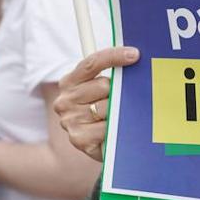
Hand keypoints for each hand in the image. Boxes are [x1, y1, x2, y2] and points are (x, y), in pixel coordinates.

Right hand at [52, 46, 138, 161]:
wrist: (95, 145)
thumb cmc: (102, 112)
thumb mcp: (101, 90)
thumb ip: (109, 74)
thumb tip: (134, 58)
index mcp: (69, 82)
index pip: (92, 63)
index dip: (114, 56)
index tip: (134, 54)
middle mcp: (64, 100)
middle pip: (103, 85)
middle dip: (116, 92)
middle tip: (119, 101)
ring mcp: (69, 120)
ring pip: (107, 107)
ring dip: (117, 112)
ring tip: (116, 118)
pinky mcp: (79, 139)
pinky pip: (107, 128)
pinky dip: (115, 129)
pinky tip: (114, 131)